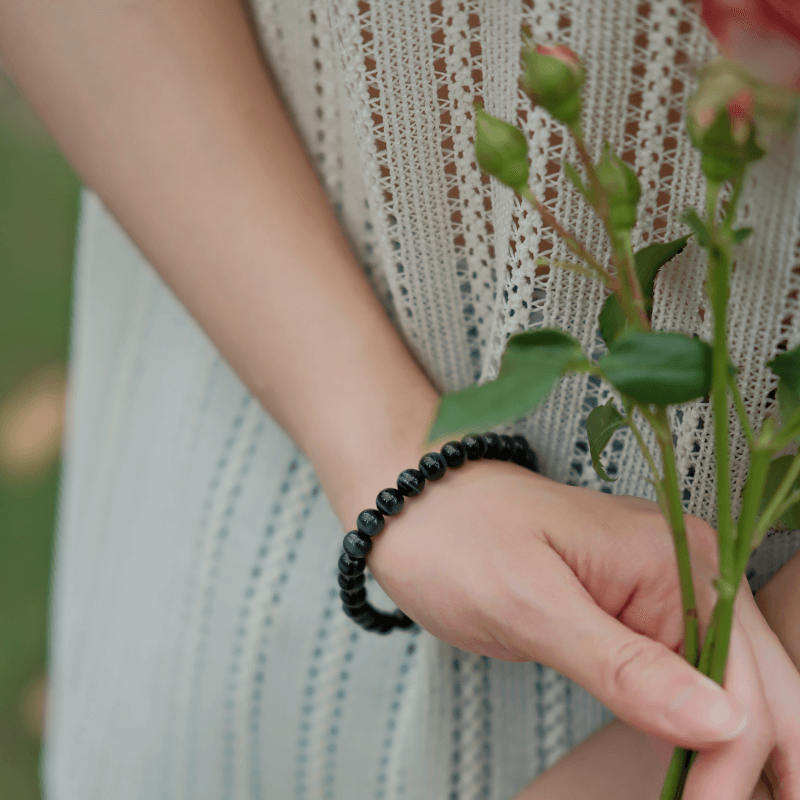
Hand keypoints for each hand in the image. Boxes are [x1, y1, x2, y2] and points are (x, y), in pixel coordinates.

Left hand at [365, 460, 799, 799]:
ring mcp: (665, 592)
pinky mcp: (636, 614)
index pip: (741, 683)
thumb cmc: (459, 539)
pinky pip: (687, 679)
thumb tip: (723, 724)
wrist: (418, 509)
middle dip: (748, 763)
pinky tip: (694, 771)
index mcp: (676, 559)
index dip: (732, 763)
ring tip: (706, 797)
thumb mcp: (530, 605)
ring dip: (731, 753)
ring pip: (731, 689)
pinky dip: (694, 731)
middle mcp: (688, 570)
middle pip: (756, 687)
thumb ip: (623, 666)